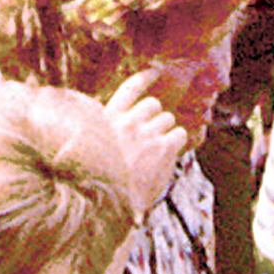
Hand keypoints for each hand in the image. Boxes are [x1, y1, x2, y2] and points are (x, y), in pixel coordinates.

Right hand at [104, 69, 187, 221]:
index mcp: (107, 120)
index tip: (155, 71)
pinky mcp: (162, 147)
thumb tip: (115, 126)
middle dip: (155, 117)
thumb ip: (104, 134)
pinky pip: (180, 133)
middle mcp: (126, 122)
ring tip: (157, 149)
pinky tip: (171, 151)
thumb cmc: (103, 181)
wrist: (111, 201)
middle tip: (152, 134)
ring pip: (167, 118)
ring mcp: (145, 133)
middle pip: (153, 104)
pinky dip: (178, 141)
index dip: (145, 78)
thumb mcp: (93, 151)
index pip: (129, 89)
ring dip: (166, 130)